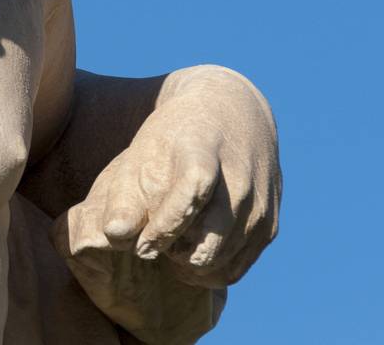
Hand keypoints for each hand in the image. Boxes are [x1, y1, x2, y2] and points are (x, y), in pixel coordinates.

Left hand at [59, 68, 280, 291]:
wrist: (230, 111)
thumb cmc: (175, 137)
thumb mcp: (143, 150)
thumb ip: (124, 195)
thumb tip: (114, 236)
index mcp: (203, 151)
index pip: (191, 193)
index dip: (165, 226)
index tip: (142, 244)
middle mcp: (239, 180)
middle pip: (208, 240)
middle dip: (174, 251)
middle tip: (153, 243)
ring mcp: (258, 205)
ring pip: (218, 259)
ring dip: (188, 262)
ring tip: (168, 246)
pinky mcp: (269, 225)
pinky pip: (235, 269)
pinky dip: (208, 271)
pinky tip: (188, 253)